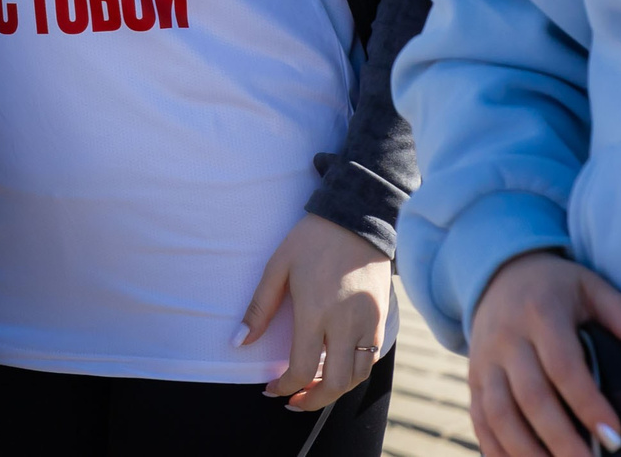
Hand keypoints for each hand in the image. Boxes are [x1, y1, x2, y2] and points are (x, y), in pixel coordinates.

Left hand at [237, 213, 393, 410]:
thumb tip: (239, 342)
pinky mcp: (382, 320)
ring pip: (357, 376)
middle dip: (313, 399)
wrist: (357, 221)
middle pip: (336, 383)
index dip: (284, 386)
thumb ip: (259, 308)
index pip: (302, 367)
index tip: (271, 389)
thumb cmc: (310, 241)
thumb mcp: (277, 268)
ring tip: (311, 386)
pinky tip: (334, 366)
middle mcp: (346, 324)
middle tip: (293, 399)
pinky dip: (353, 372)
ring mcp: (368, 324)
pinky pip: (370, 359)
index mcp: (316, 312)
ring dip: (335, 389)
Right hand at [469, 250, 620, 456]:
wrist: (496, 275)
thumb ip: (619, 311)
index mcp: (539, 316)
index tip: (613, 436)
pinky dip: (495, 448)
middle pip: (530, 397)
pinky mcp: (474, 379)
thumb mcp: (588, 286)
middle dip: (561, 439)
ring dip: (526, 450)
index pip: (563, 366)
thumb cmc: (553, 287)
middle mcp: (506, 341)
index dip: (587, 404)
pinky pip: (479, 418)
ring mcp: (485, 362)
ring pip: (499, 413)